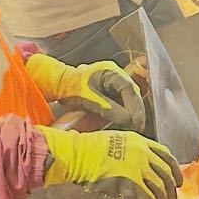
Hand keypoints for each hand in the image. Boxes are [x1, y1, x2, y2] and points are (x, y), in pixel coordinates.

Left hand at [26, 54, 148, 133]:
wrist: (61, 85)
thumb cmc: (71, 88)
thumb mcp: (89, 99)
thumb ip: (108, 108)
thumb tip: (127, 119)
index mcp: (111, 72)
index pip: (130, 89)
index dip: (136, 107)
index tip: (138, 121)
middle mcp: (116, 75)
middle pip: (133, 94)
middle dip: (136, 111)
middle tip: (138, 126)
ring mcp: (115, 82)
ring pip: (130, 99)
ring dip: (132, 112)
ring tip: (134, 126)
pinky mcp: (112, 91)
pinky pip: (123, 102)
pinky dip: (125, 112)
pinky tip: (126, 123)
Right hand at [40, 125, 180, 198]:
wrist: (77, 154)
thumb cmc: (88, 150)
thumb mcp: (115, 141)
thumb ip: (129, 151)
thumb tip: (137, 167)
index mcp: (140, 141)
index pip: (166, 155)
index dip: (174, 170)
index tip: (176, 181)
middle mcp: (143, 153)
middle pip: (166, 173)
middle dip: (171, 190)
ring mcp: (138, 167)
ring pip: (160, 188)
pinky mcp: (130, 183)